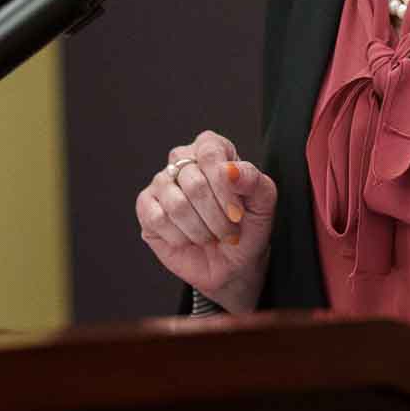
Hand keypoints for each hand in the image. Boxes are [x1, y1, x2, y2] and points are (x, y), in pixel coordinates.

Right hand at [135, 130, 276, 313]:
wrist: (232, 262)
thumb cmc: (248, 227)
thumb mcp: (263, 204)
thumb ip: (254, 180)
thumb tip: (230, 169)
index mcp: (212, 148)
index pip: (210, 153)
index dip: (224, 188)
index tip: (237, 214)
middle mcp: (183, 159)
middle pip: (194, 183)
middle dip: (216, 217)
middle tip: (228, 231)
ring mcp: (161, 182)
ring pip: (176, 204)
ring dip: (200, 230)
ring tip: (211, 236)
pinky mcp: (146, 206)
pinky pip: (157, 219)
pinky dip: (180, 237)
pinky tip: (189, 239)